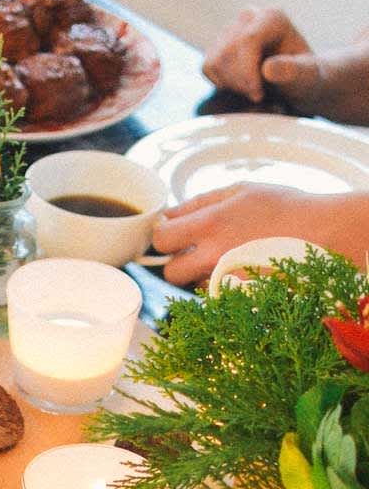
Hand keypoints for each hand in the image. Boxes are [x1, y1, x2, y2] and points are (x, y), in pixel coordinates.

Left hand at [153, 183, 367, 285]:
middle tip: (195, 249)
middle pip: (169, 272)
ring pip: (193, 284)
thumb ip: (199, 202)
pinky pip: (216, 294)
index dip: (162, 235)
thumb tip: (168, 213)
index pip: (160, 238)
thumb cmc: (287, 208)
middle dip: (177, 261)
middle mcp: (214, 256)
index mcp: (211, 224)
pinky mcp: (241, 297)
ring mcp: (228, 280)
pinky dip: (221, 283)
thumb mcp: (243, 191)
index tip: (172, 232)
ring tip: (228, 255)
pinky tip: (242, 268)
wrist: (328, 235)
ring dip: (200, 272)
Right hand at [203, 6, 317, 105]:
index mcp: (272, 17)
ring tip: (252, 90)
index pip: (247, 41)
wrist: (296, 78)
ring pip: (215, 61)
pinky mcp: (216, 45)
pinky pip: (207, 68)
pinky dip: (220, 83)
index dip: (247, 72)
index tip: (257, 94)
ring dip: (231, 84)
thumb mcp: (306, 77)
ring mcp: (230, 29)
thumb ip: (292, 71)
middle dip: (240, 81)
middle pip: (228, 53)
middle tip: (258, 95)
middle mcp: (249, 16)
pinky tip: (240, 85)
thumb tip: (268, 68)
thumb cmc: (304, 77)